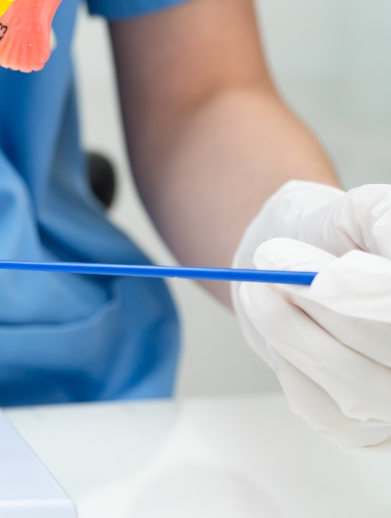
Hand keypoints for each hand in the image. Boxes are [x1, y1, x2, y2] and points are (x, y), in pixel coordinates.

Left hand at [232, 180, 390, 452]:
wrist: (298, 263)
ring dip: (292, 335)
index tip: (322, 275)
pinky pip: (325, 412)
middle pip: (387, 349)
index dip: (367, 295)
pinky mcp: (370, 432)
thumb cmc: (337, 235)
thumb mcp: (362, 211)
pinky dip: (290, 368)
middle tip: (272, 268)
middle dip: (319, 308)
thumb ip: (381, 223)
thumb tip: (347, 275)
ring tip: (264, 292)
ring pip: (355, 389)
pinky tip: (286, 335)